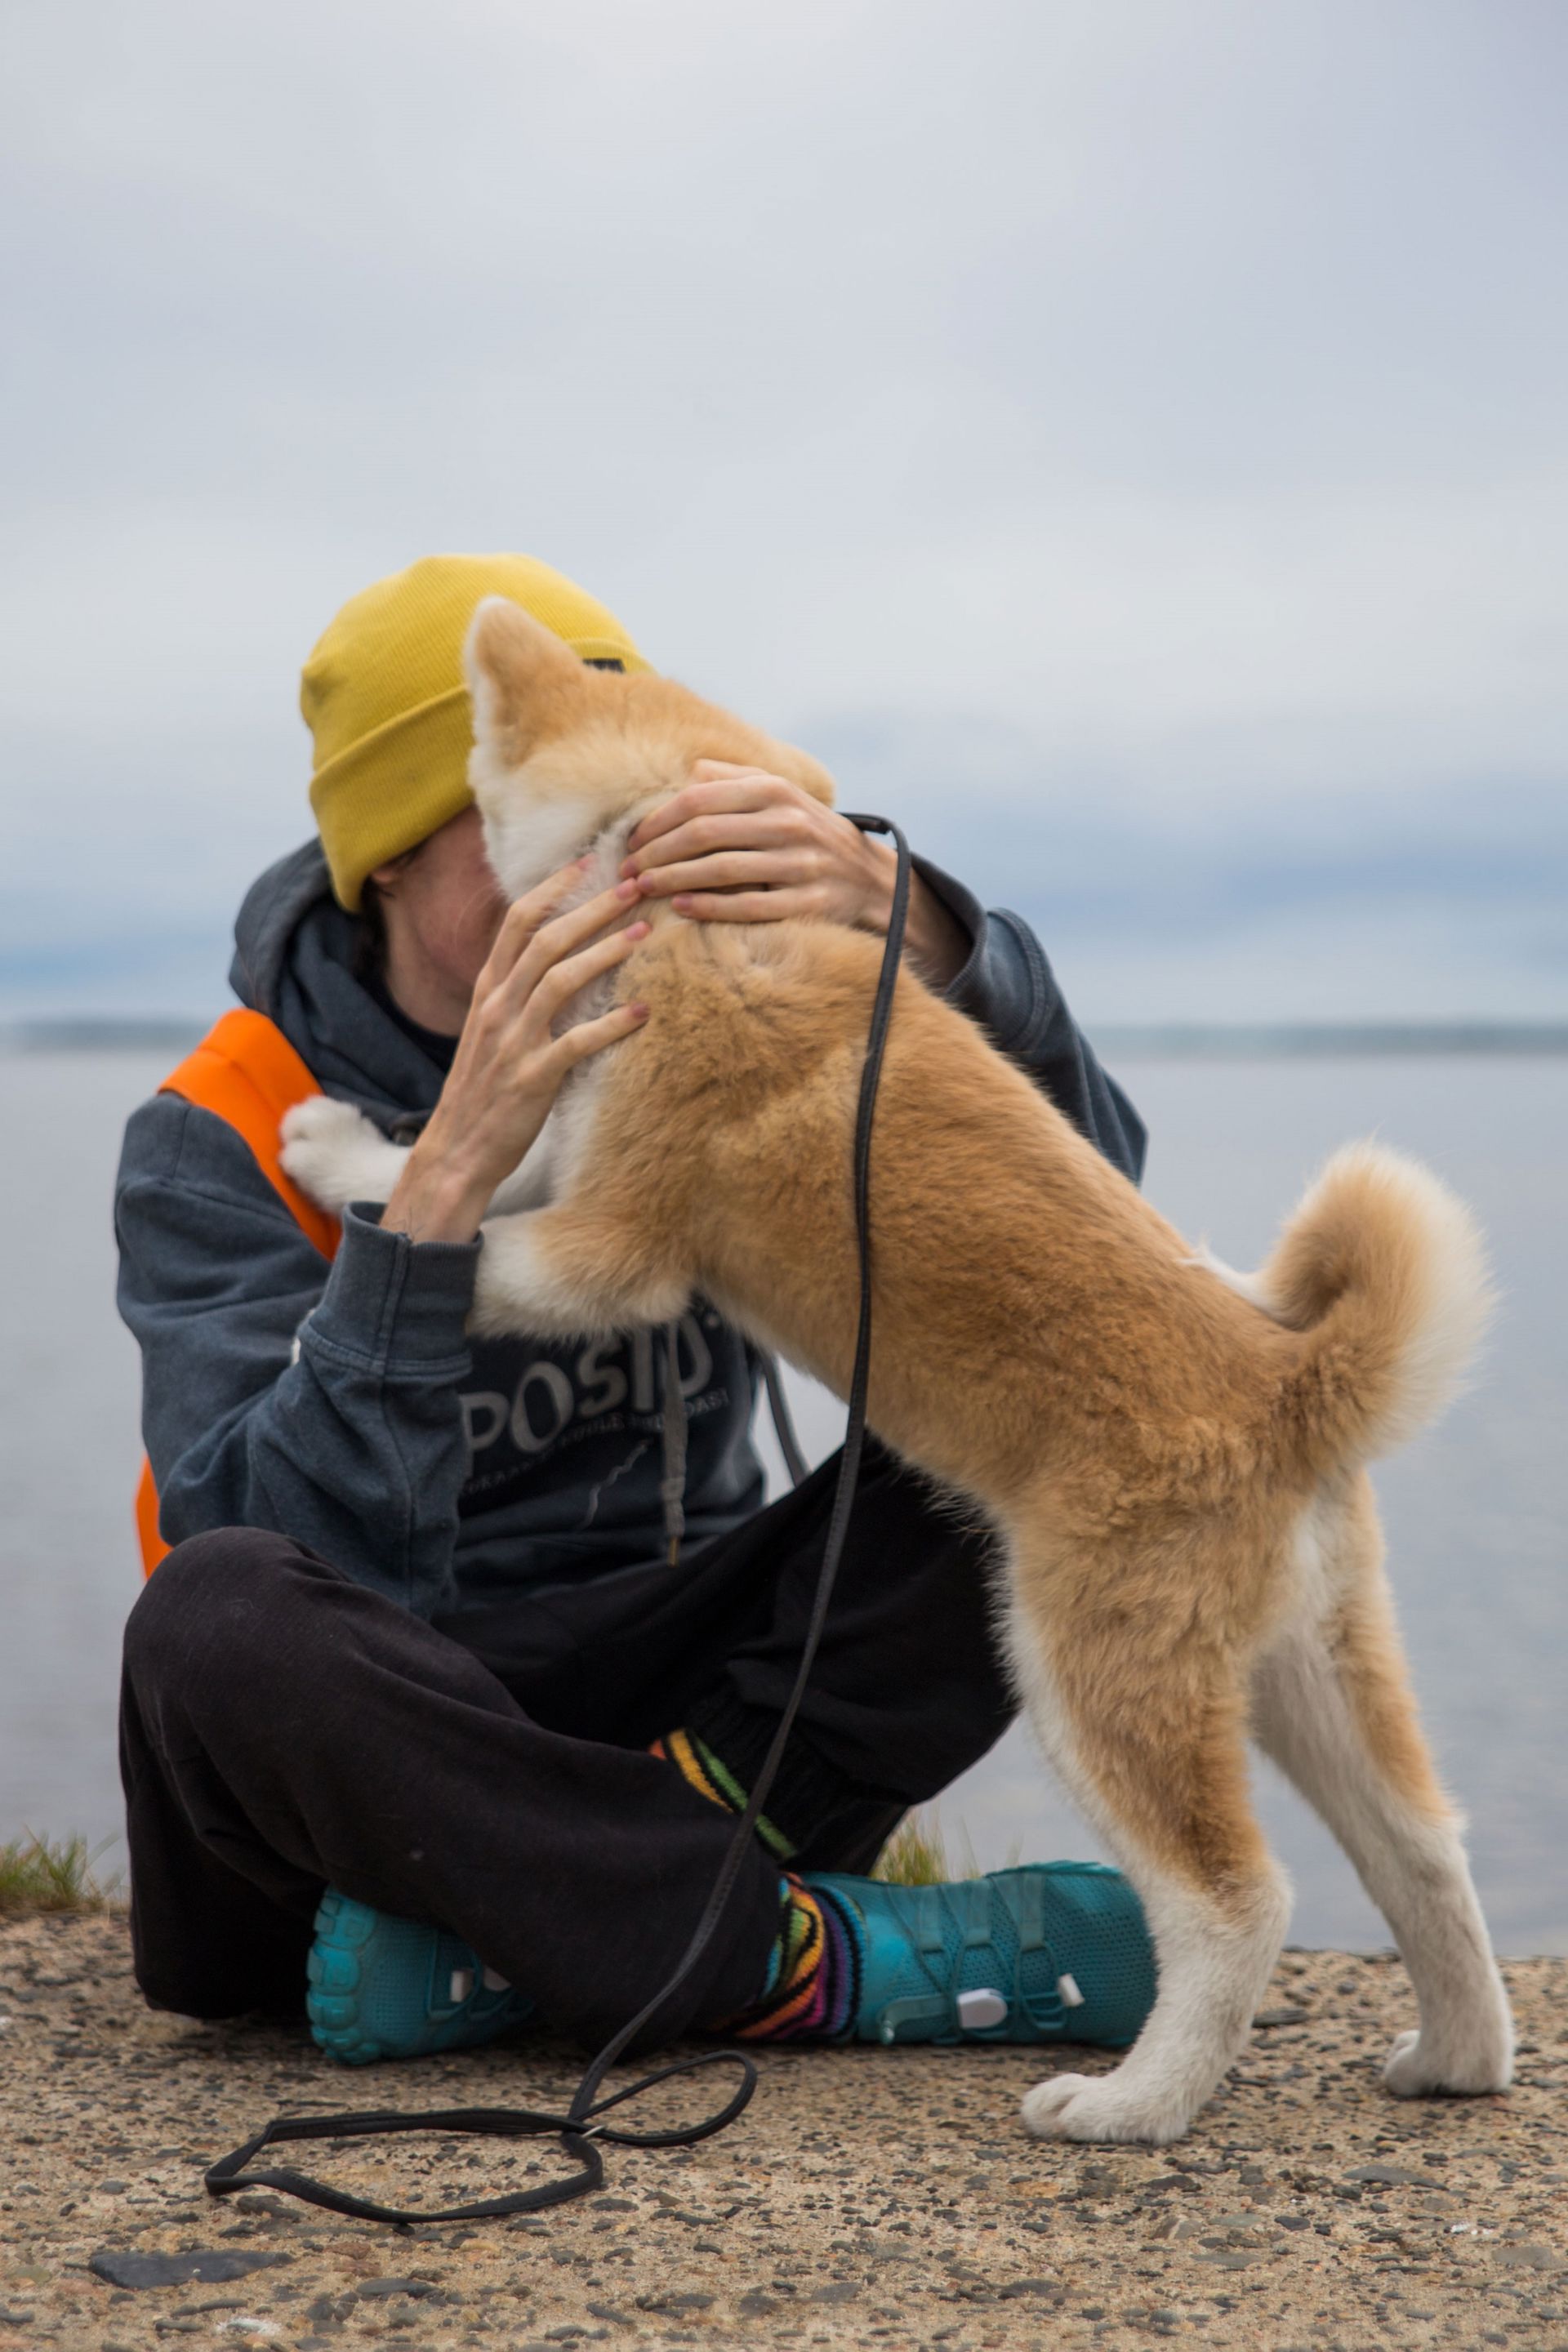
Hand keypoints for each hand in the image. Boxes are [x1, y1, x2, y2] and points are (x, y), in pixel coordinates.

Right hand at [382, 863, 649, 1244]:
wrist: (457, 1151)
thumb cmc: (483, 1089)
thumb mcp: (491, 1030)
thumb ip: (517, 992)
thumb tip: (556, 957)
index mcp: (488, 990)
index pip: (517, 921)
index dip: (553, 887)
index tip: (589, 861)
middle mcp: (497, 1007)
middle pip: (545, 939)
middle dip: (591, 906)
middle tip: (635, 884)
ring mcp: (513, 1041)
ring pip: (559, 980)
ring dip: (605, 951)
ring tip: (644, 933)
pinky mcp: (532, 1078)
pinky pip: (576, 1043)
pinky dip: (611, 1025)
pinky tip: (643, 1013)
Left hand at [623, 761, 886, 928]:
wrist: (872, 881)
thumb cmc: (811, 834)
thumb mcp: (781, 796)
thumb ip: (737, 779)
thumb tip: (691, 771)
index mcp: (774, 790)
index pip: (698, 799)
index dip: (657, 821)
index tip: (632, 841)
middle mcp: (788, 822)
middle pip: (703, 834)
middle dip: (656, 853)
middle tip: (628, 872)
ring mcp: (801, 863)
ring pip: (722, 870)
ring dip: (674, 879)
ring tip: (644, 889)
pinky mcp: (810, 902)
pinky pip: (750, 906)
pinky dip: (711, 907)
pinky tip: (681, 908)